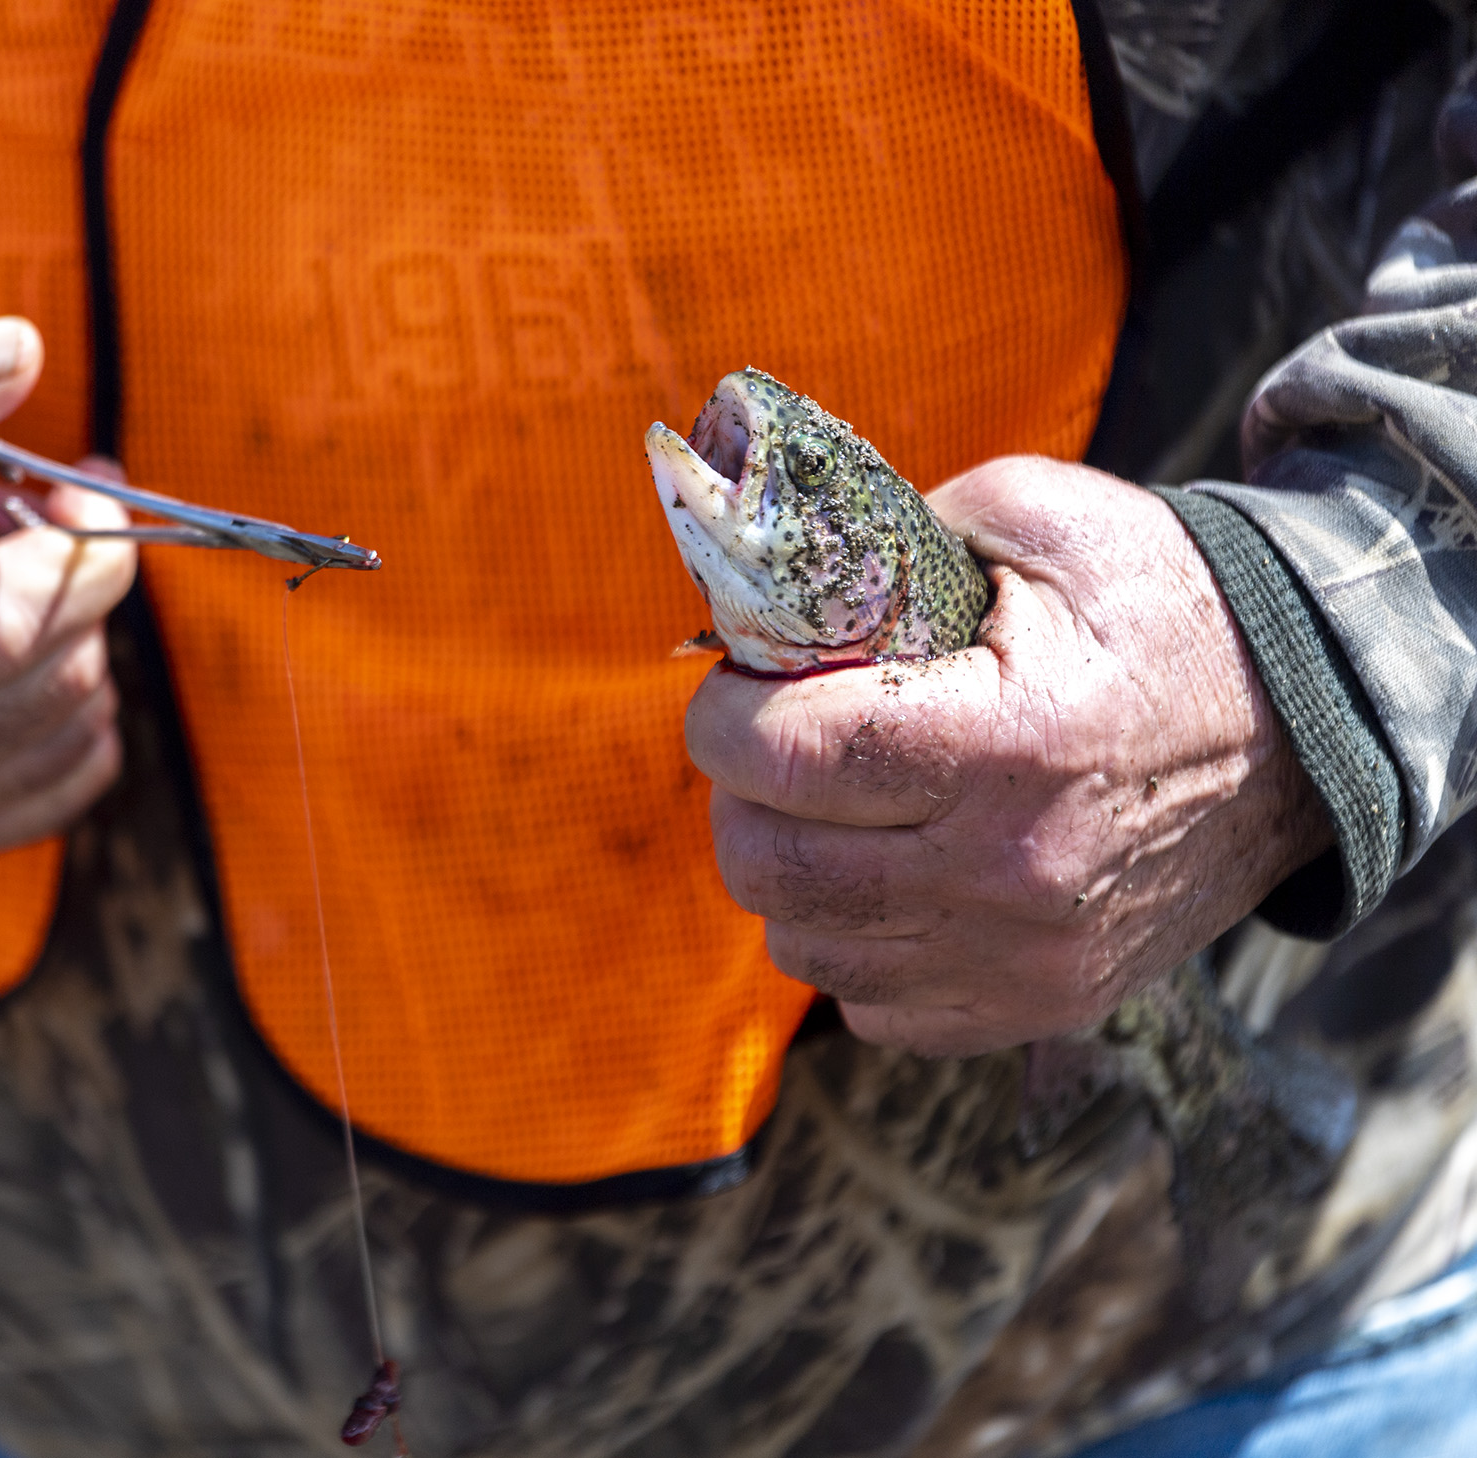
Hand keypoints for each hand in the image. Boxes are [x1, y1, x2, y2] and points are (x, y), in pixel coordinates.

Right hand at [0, 317, 136, 879]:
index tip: (65, 488)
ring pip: (80, 722)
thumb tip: (14, 353)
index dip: (75, 549)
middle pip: (56, 678)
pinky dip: (71, 700)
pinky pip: (81, 772)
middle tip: (12, 523)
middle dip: (71, 581)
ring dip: (70, 635)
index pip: (6, 627)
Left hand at [685, 457, 1331, 1055]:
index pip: (788, 756)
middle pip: (772, 865)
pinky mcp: (1035, 1007)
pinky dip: (850, 945)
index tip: (733, 687)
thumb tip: (775, 588)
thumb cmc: (1161, 611)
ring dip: (786, 872)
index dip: (723, 717)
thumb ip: (896, 537)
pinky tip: (887, 877)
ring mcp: (1022, 959)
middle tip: (767, 745)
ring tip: (827, 808)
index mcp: (1008, 741)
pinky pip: (871, 1008)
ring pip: (804, 946)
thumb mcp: (1043, 520)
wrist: (1304, 734)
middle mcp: (1010, 872)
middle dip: (738, 794)